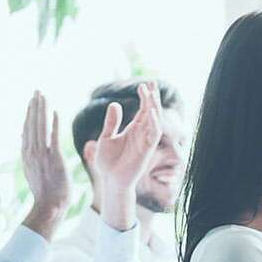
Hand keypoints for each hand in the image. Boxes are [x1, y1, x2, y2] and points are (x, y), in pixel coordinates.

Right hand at [20, 90, 69, 239]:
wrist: (49, 206)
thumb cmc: (45, 192)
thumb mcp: (33, 171)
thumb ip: (31, 156)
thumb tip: (27, 144)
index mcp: (27, 154)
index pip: (27, 129)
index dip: (29, 114)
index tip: (32, 101)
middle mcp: (32, 152)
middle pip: (32, 124)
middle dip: (34, 106)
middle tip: (37, 91)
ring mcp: (42, 155)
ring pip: (40, 127)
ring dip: (41, 110)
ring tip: (43, 96)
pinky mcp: (54, 159)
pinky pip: (54, 137)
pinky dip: (54, 124)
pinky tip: (55, 112)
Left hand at [88, 82, 162, 231]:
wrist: (110, 180)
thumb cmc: (108, 162)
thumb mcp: (106, 138)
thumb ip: (111, 122)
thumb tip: (114, 103)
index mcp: (133, 129)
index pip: (143, 110)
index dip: (145, 97)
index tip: (143, 84)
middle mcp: (142, 134)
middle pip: (151, 112)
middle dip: (152, 98)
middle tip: (152, 82)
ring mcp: (145, 142)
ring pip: (154, 121)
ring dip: (153, 107)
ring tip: (150, 93)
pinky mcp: (146, 150)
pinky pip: (153, 135)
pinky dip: (154, 123)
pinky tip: (151, 112)